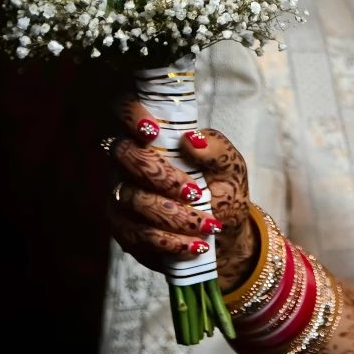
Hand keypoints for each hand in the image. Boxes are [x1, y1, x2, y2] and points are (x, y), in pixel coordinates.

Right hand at [107, 99, 260, 290]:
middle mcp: (128, 162)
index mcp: (153, 138)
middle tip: (195, 192)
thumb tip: (191, 140)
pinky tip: (193, 245)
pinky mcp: (124, 228)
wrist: (224, 233)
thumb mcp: (231, 167)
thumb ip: (216, 148)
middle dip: (161, 176)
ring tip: (207, 225)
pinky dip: (169, 241)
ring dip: (173, 215)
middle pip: (125, 156)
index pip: (125, 109)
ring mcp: (121, 195)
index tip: (153, 131)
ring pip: (132, 199)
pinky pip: (137, 234)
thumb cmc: (223, 190)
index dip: (130, 114)